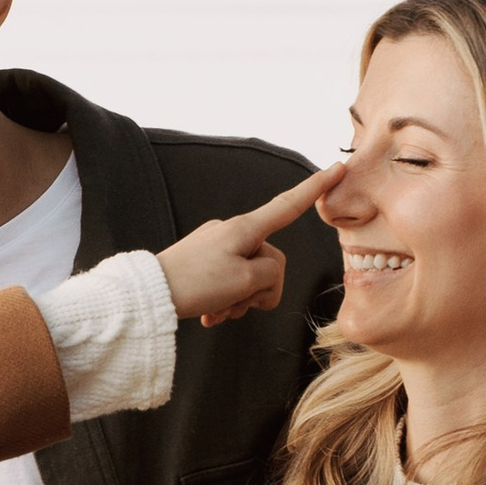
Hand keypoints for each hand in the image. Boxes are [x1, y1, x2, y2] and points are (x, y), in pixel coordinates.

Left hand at [159, 166, 345, 327]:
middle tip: (235, 303)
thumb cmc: (196, 284)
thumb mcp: (246, 281)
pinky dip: (224, 303)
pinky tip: (209, 316)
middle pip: (270, 261)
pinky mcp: (203, 262)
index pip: (288, 205)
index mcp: (245, 228)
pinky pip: (228, 284)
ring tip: (217, 310)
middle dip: (259, 289)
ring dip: (239, 301)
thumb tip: (266, 272)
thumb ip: (271, 272)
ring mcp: (216, 246)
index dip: (315, 188)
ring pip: (249, 277)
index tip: (337, 168)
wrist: (148, 294)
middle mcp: (232, 231)